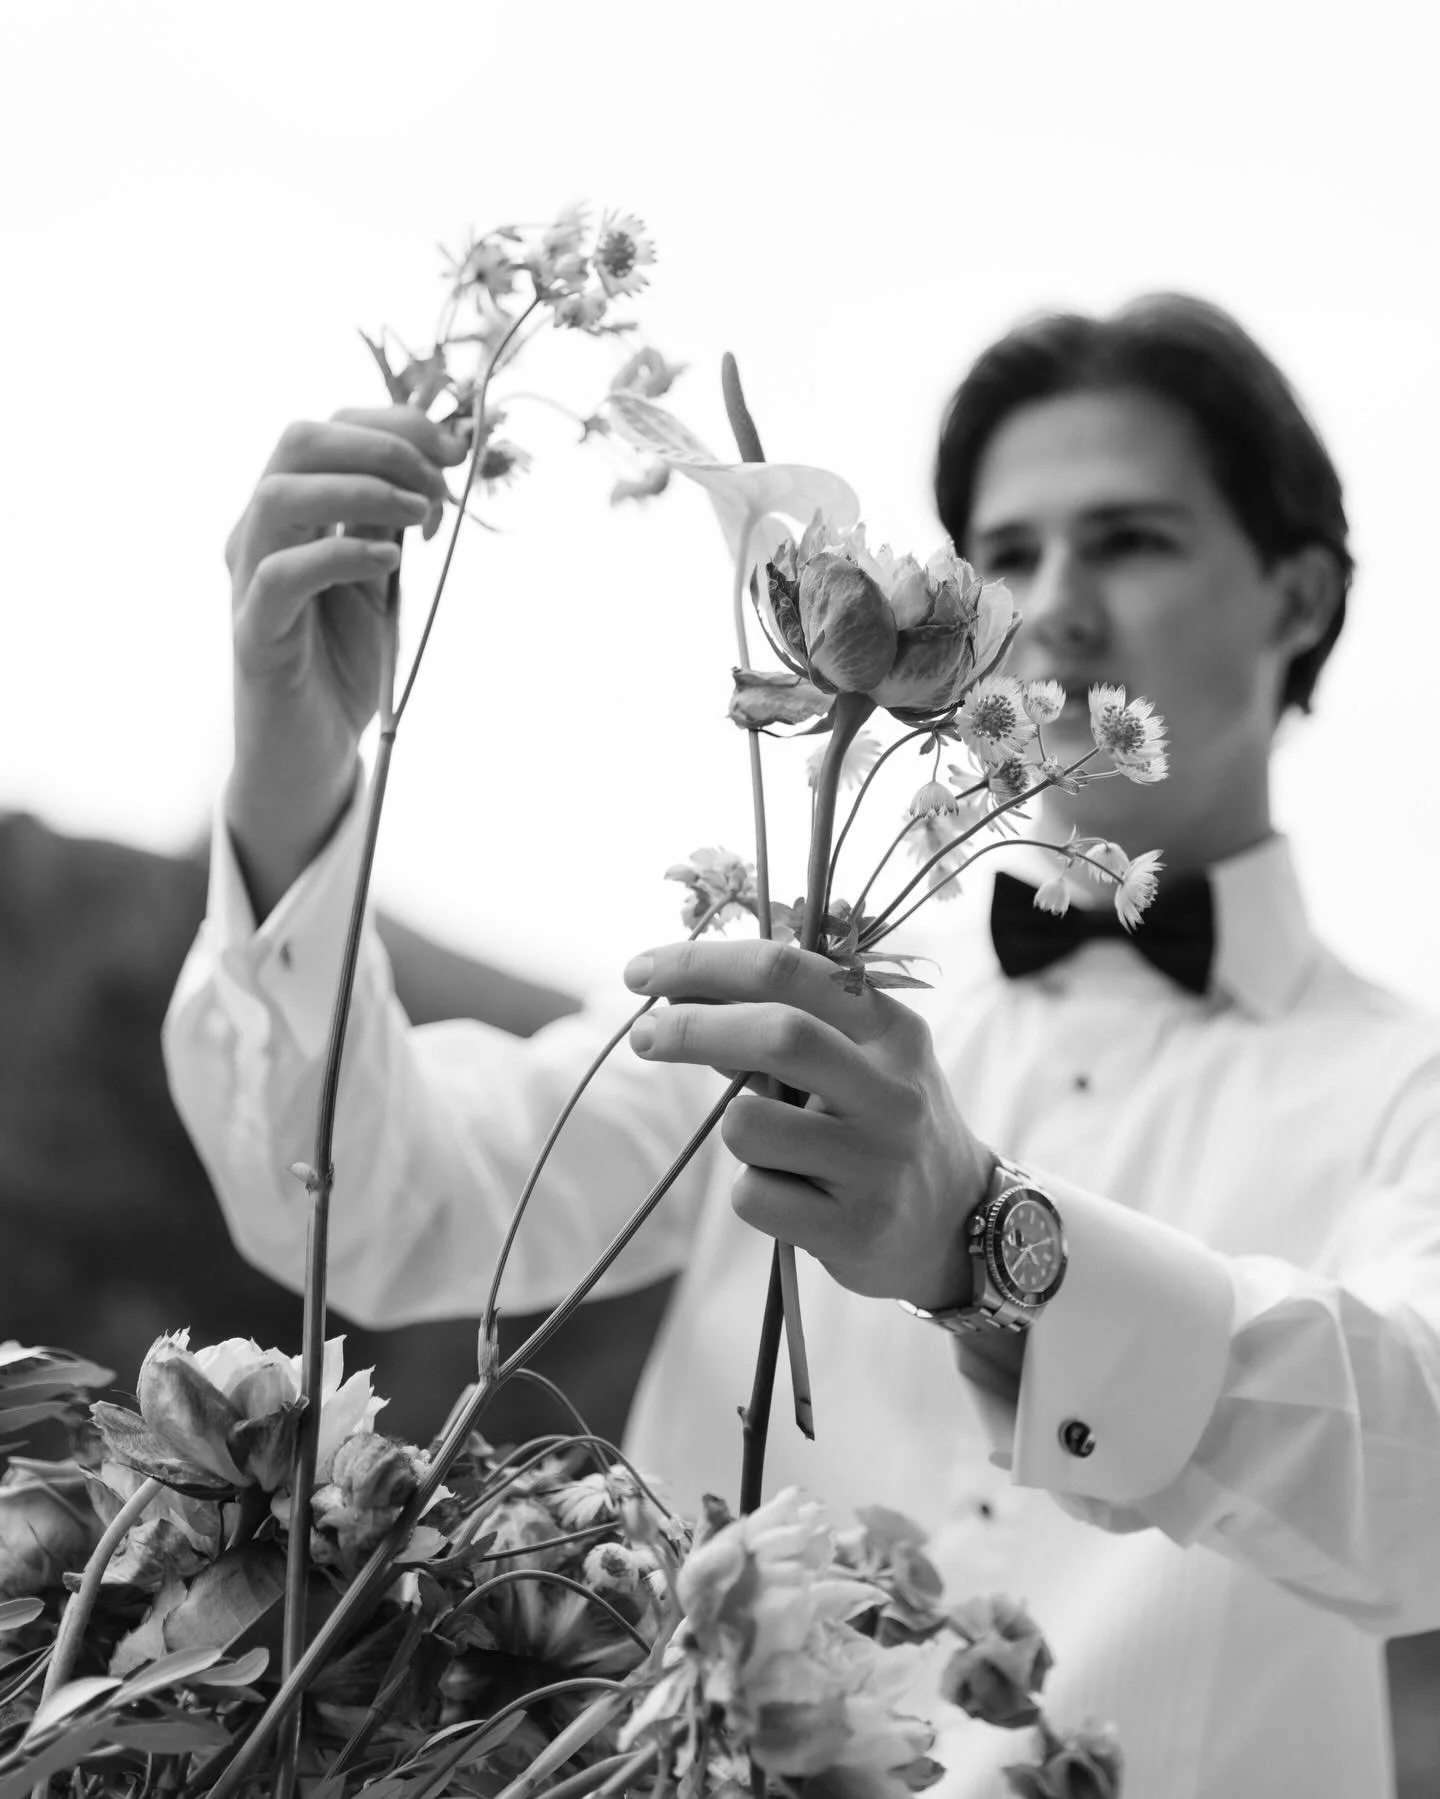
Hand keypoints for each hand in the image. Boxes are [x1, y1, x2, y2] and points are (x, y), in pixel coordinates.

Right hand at [225, 407, 468, 918]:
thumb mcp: (381, 575)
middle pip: (299, 440)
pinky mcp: (254, 632)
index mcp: (293, 511)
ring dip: (363, 490)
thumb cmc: (344, 661)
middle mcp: (261, 533)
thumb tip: (440, 452)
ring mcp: (249, 579)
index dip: (395, 423)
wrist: (313, 749)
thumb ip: (392, 517)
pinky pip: (280, 575)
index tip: (457, 449)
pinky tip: (389, 565)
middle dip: (384, 446)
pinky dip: (340, 555)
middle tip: (441, 485)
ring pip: (280, 494)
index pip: (329, 429)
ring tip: (421, 519)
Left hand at [623, 939, 994, 1309]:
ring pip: (747, 1126)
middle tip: (643, 1034)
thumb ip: (781, 1024)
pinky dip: (752, 1191)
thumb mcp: (859, 1059)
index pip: (791, 972)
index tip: (642, 970)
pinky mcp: (854, 1228)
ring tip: (773, 1147)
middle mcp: (892, 1090)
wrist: (957, 1224)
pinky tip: (795, 1198)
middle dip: (691, 1028)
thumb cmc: (878, 1123)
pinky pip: (753, 1195)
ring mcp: (876, 1163)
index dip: (706, 964)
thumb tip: (677, 995)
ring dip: (734, 1128)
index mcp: (892, 1029)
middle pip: (777, 1035)